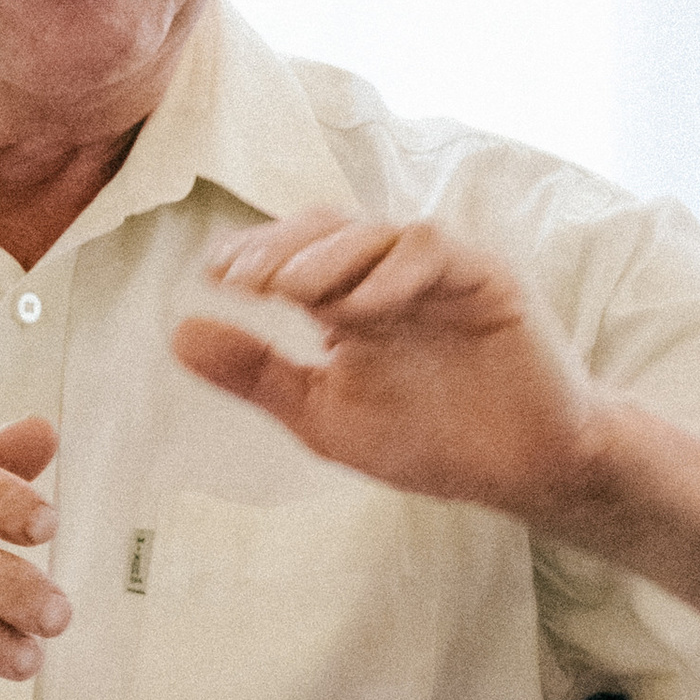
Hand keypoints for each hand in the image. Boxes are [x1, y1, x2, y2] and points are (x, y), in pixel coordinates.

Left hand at [171, 212, 603, 519]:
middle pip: (329, 228)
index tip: (213, 277)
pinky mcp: (487, 279)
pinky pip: (435, 252)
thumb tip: (177, 334)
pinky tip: (360, 309)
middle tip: (240, 279)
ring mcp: (441, 271)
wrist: (521, 471)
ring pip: (379, 231)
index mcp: (350, 294)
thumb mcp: (322, 413)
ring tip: (289, 291)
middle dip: (280, 247)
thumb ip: (257, 373)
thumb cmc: (429, 439)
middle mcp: (391, 272)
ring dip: (330, 256)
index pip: (294, 250)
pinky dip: (393, 273)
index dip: (253, 252)